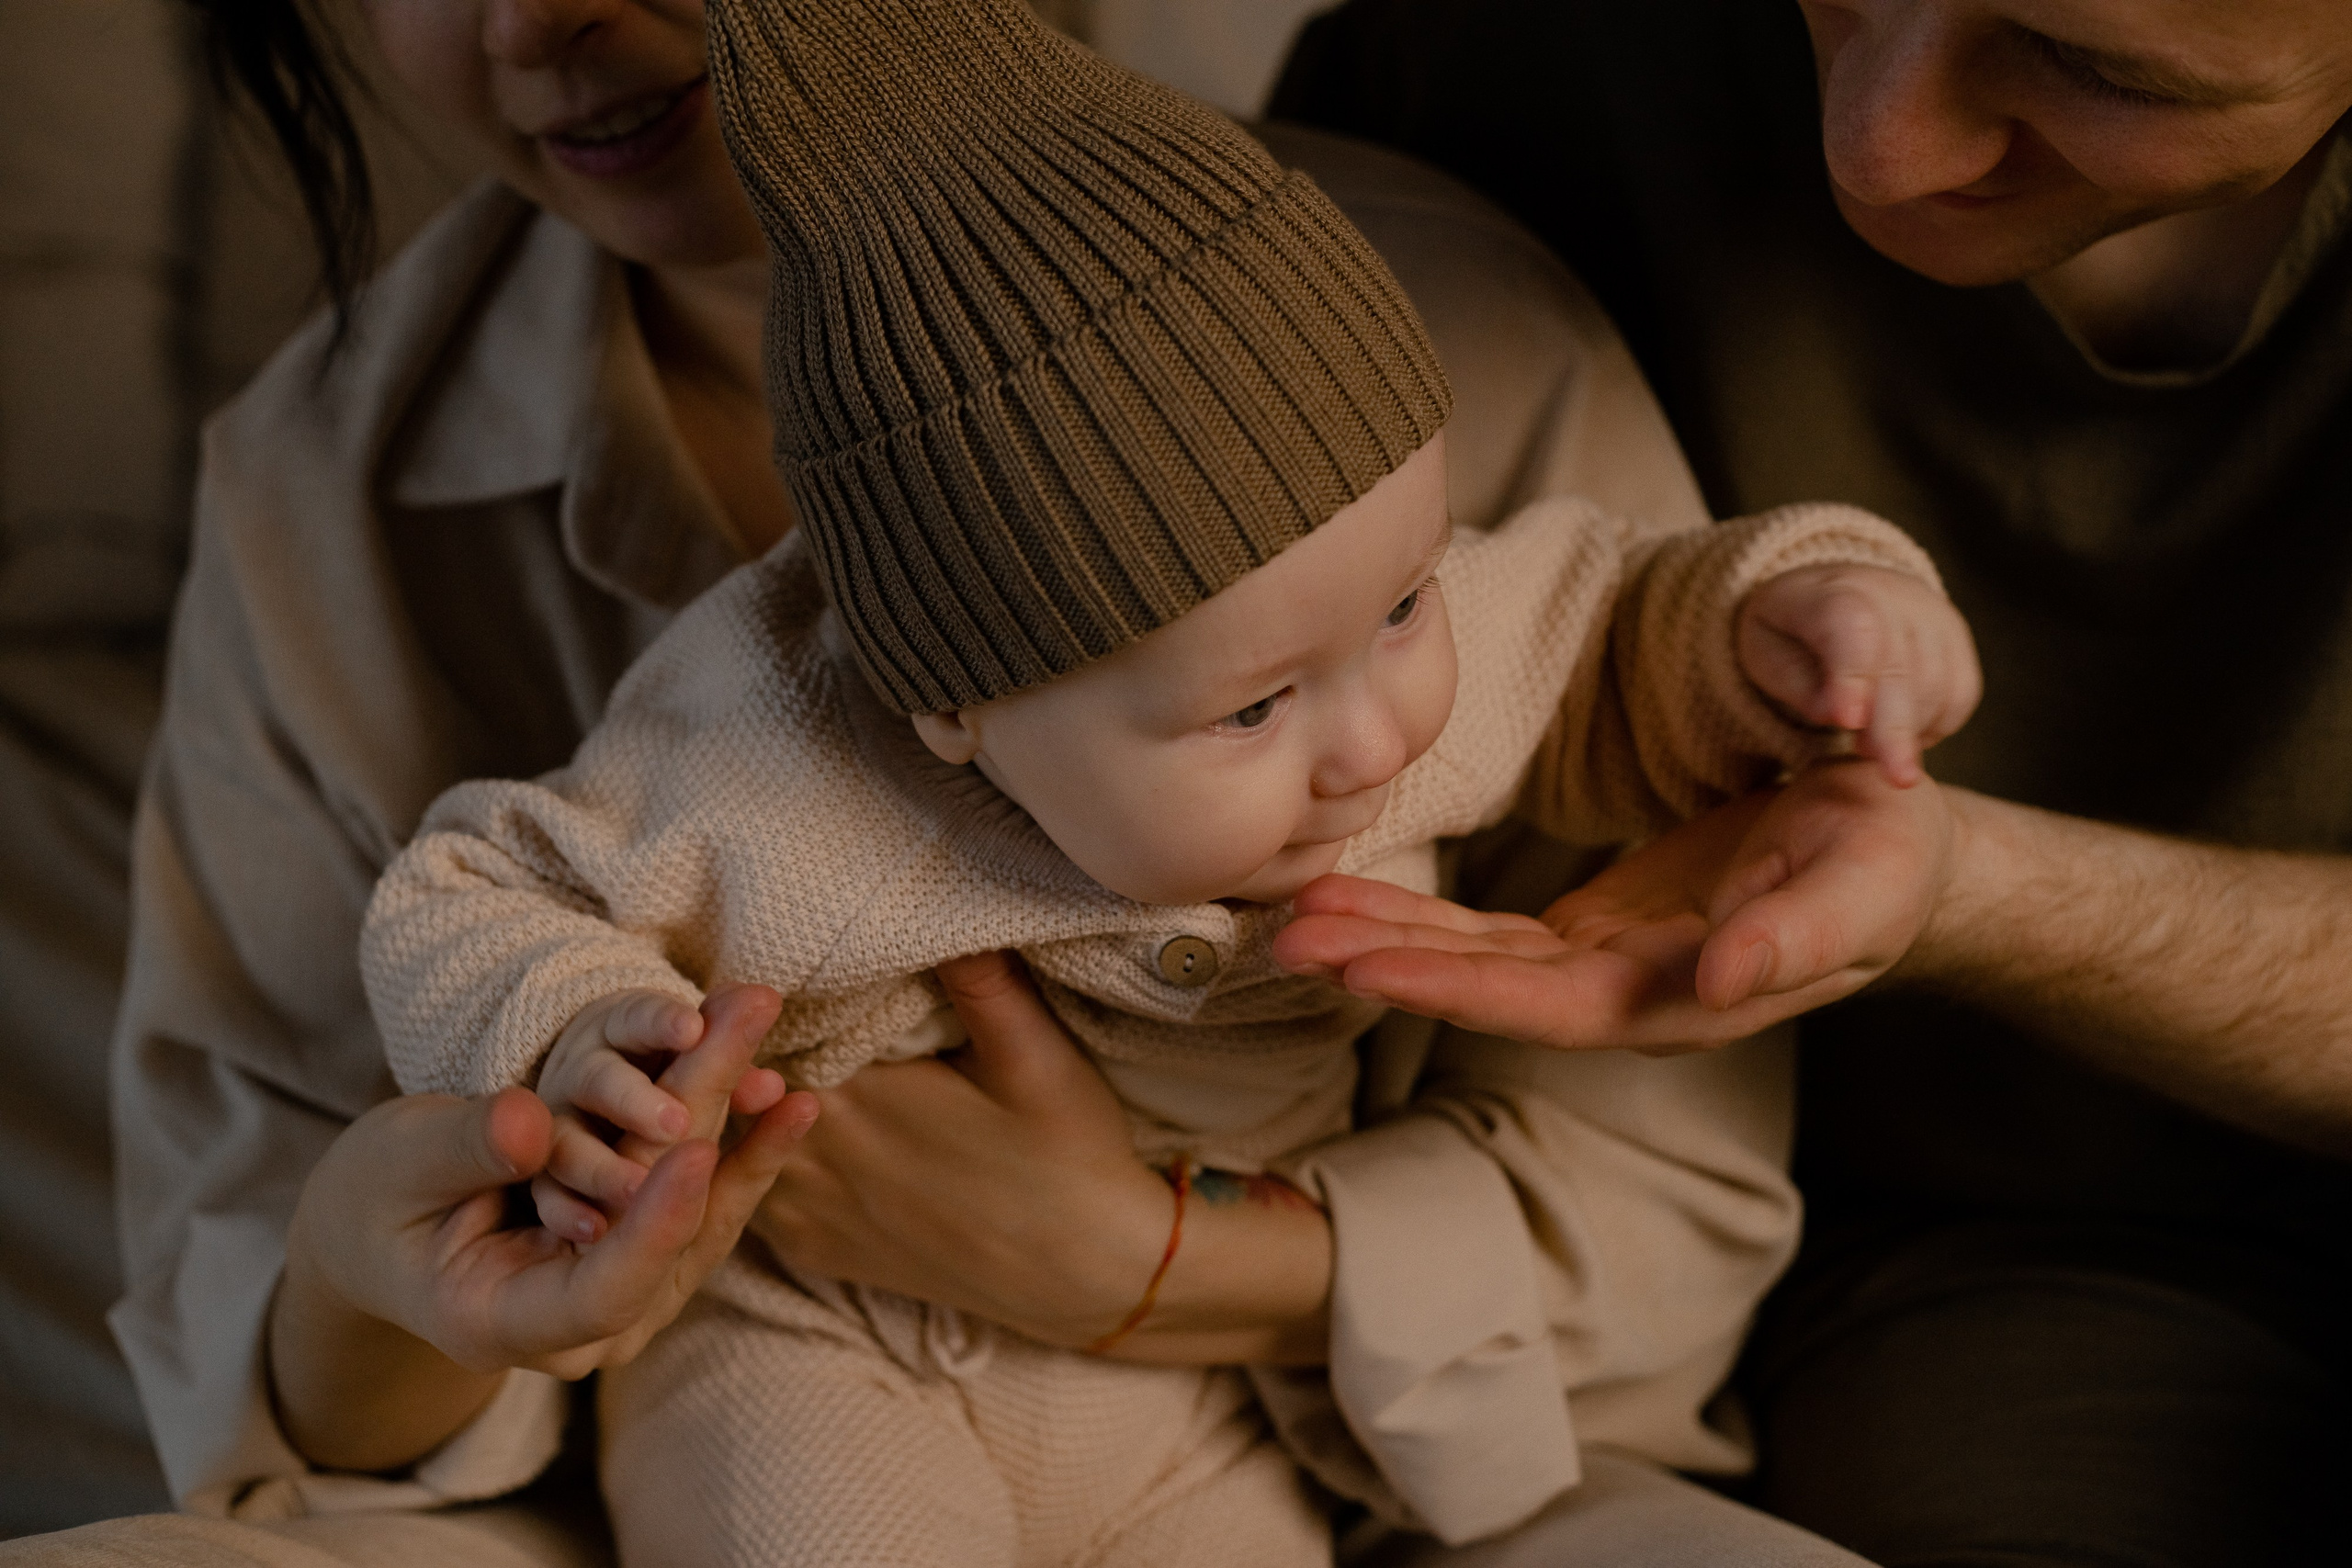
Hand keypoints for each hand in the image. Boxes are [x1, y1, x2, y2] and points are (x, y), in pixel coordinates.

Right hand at [279, 985, 815, 1395]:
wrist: (386, 1229)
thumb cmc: (376, 1202)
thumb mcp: (397, 1168)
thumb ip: (462, 1150)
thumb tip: (530, 1120)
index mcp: (504, 1323)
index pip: (603, 1292)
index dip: (655, 1227)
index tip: (696, 1149)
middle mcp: (582, 1328)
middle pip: (667, 1232)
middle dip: (713, 1120)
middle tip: (746, 1019)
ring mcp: (625, 1297)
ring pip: (699, 1211)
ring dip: (741, 1115)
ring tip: (766, 1023)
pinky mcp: (649, 1256)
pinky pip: (706, 1203)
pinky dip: (743, 1141)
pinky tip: (793, 1093)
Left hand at [752, 954, 1176, 1348]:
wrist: (1080, 1273)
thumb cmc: (1063, 1154)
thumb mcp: (1037, 1057)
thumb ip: (984, 984)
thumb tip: (946, 909)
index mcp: (855, 1097)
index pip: (758, 1036)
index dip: (741, 1003)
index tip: (748, 976)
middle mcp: (813, 1159)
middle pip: (730, 1090)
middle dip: (722, 1051)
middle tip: (722, 1014)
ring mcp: (807, 1211)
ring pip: (728, 1145)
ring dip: (723, 1109)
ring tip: (732, 1066)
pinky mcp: (814, 1247)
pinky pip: (748, 1197)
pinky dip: (739, 1163)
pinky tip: (756, 1132)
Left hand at [1273, 761, 1957, 1050]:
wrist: (1893, 850)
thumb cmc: (1890, 862)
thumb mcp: (1865, 883)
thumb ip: (1794, 939)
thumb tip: (1716, 980)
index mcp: (1686, 995)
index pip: (1553, 1005)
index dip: (1459, 988)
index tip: (1367, 968)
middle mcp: (1628, 994)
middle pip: (1488, 989)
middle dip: (1387, 966)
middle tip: (1285, 943)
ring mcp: (1601, 964)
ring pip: (1474, 960)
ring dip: (1384, 940)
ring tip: (1295, 921)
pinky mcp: (1588, 928)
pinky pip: (1487, 929)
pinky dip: (1418, 913)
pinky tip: (1351, 899)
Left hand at [1739, 564, 1979, 786]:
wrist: (1834, 595)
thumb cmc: (1790, 634)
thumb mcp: (1768, 653)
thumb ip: (1798, 684)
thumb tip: (1838, 716)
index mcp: (1831, 592)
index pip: (1852, 627)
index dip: (1853, 675)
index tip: (1847, 720)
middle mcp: (1892, 595)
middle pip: (1902, 665)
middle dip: (1897, 728)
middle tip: (1897, 779)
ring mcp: (1933, 614)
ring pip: (1937, 684)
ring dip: (1907, 732)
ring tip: (1864, 748)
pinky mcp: (1957, 641)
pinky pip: (1960, 694)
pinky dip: (1933, 726)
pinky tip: (1898, 736)